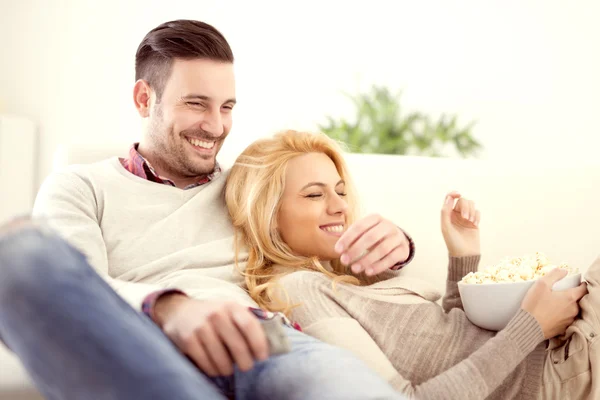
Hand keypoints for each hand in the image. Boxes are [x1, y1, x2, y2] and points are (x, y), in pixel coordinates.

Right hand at [154, 294, 268, 375]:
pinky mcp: (188, 340)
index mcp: (231, 306)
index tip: (263, 357)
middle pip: (238, 346)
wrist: (178, 311)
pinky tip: (214, 367)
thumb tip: (273, 341)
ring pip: (222, 360)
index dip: (259, 343)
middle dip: (245, 362)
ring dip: (227, 369)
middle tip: (246, 367)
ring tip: (228, 368)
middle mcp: (216, 314)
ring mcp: (201, 327)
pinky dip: (213, 370)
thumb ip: (248, 322)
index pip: (250, 325)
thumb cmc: (212, 315)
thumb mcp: (230, 311)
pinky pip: (207, 364)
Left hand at [335, 214, 409, 275]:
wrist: (398, 239)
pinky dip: (379, 266)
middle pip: (370, 237)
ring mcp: (397, 237)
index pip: (359, 226)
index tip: (337, 250)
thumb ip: (353, 237)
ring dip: (366, 260)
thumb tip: (338, 249)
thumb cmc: (376, 235)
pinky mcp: (403, 249)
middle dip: (355, 250)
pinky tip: (368, 272)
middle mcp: (388, 225)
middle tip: (344, 261)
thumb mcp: (365, 231)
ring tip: (354, 269)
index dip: (347, 238)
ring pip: (382, 249)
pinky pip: (391, 259)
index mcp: (375, 218)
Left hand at [441, 191, 480, 256]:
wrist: (465, 254)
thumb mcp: (446, 227)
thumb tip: (449, 198)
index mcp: (447, 214)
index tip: (458, 194)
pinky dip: (477, 216)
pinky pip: (477, 212)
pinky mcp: (474, 222)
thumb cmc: (453, 242)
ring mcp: (466, 218)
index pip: (449, 198)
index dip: (453, 193)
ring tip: (470, 222)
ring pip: (471, 204)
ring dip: (471, 211)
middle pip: (463, 200)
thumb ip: (445, 212)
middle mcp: (456, 214)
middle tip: (465, 218)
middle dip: (465, 207)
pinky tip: (474, 224)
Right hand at [521, 269, 586, 338]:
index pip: (583, 289)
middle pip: (578, 300)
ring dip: (567, 306)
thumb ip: (554, 275)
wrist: (528, 327)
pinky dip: (561, 315)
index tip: (578, 283)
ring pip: (572, 310)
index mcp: (570, 298)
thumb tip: (564, 271)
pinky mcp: (563, 328)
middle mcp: (573, 310)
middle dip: (572, 296)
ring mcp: (569, 320)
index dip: (581, 284)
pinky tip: (552, 314)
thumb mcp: (541, 284)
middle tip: (561, 293)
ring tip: (555, 304)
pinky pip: (566, 319)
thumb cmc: (535, 305)